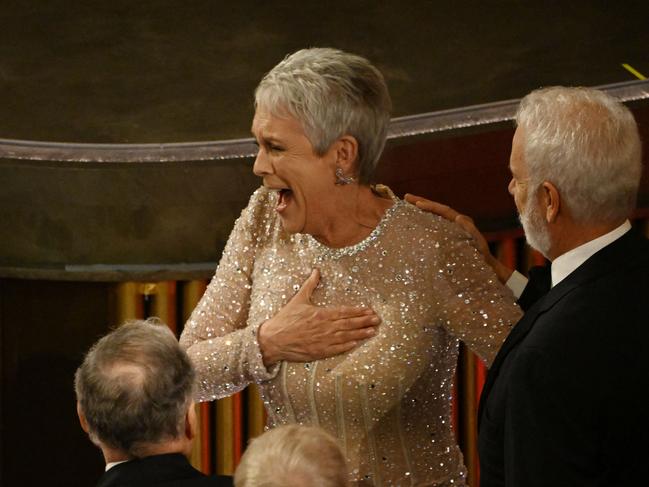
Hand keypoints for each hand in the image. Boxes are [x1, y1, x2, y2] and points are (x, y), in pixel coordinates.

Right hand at [258, 269, 379, 365]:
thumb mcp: (298, 299)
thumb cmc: (285, 319)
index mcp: (320, 313)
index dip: (358, 311)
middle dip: (364, 321)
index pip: (344, 312)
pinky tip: (356, 343)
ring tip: (372, 331)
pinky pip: (337, 349)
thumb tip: (316, 270)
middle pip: (349, 324)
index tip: (369, 310)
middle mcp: (324, 327)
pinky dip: (347, 346)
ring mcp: (323, 341)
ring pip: (346, 337)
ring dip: (360, 334)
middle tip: (378, 320)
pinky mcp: (319, 352)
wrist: (273, 340)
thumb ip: (310, 285)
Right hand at [404, 193, 512, 283]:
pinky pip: (435, 223)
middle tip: (406, 197)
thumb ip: (469, 229)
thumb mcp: (477, 242)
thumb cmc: (481, 255)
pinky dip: (425, 218)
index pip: (443, 210)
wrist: (485, 265)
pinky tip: (416, 219)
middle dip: (422, 202)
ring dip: (422, 208)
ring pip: (435, 214)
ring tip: (408, 205)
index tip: (417, 204)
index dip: (430, 206)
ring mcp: (453, 227)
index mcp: (462, 221)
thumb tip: (459, 217)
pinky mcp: (449, 234)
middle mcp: (457, 221)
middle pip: (437, 208)